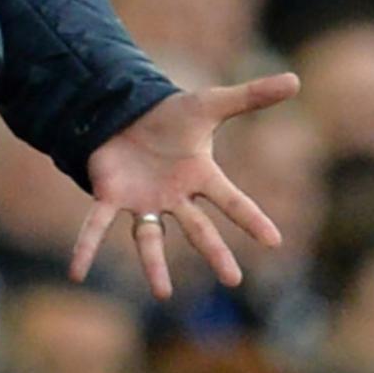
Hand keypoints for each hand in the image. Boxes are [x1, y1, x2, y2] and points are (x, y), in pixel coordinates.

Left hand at [70, 73, 298, 299]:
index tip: (274, 240)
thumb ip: (251, 96)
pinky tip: (76, 272)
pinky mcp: (111, 196)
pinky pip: (96, 226)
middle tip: (233, 279)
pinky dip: (86, 247)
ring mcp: (143, 201)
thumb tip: (297, 79)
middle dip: (215, 252)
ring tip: (162, 293)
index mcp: (199, 176)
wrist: (128, 111)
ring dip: (154, 265)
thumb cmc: (171, 116)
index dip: (251, 218)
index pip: (231, 200)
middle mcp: (174, 196)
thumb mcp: (211, 103)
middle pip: (198, 228)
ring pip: (150, 238)